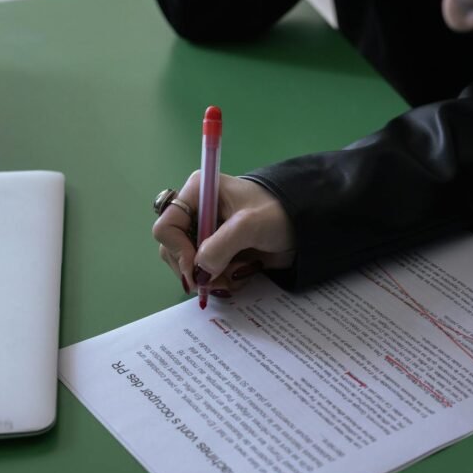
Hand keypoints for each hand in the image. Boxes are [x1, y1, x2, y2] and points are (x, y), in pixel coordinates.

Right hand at [152, 172, 295, 294]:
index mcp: (198, 192)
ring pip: (190, 267)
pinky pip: (207, 274)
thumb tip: (199, 273)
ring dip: (212, 278)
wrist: (306, 230)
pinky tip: (242, 274)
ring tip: (238, 274)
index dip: (178, 251)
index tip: (198, 270)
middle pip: (174, 251)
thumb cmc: (279, 215)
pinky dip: (222, 280)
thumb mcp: (249, 226)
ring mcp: (206, 234)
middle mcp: (197, 212)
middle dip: (197, 269)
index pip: (167, 226)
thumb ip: (220, 246)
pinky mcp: (218, 252)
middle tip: (220, 279)